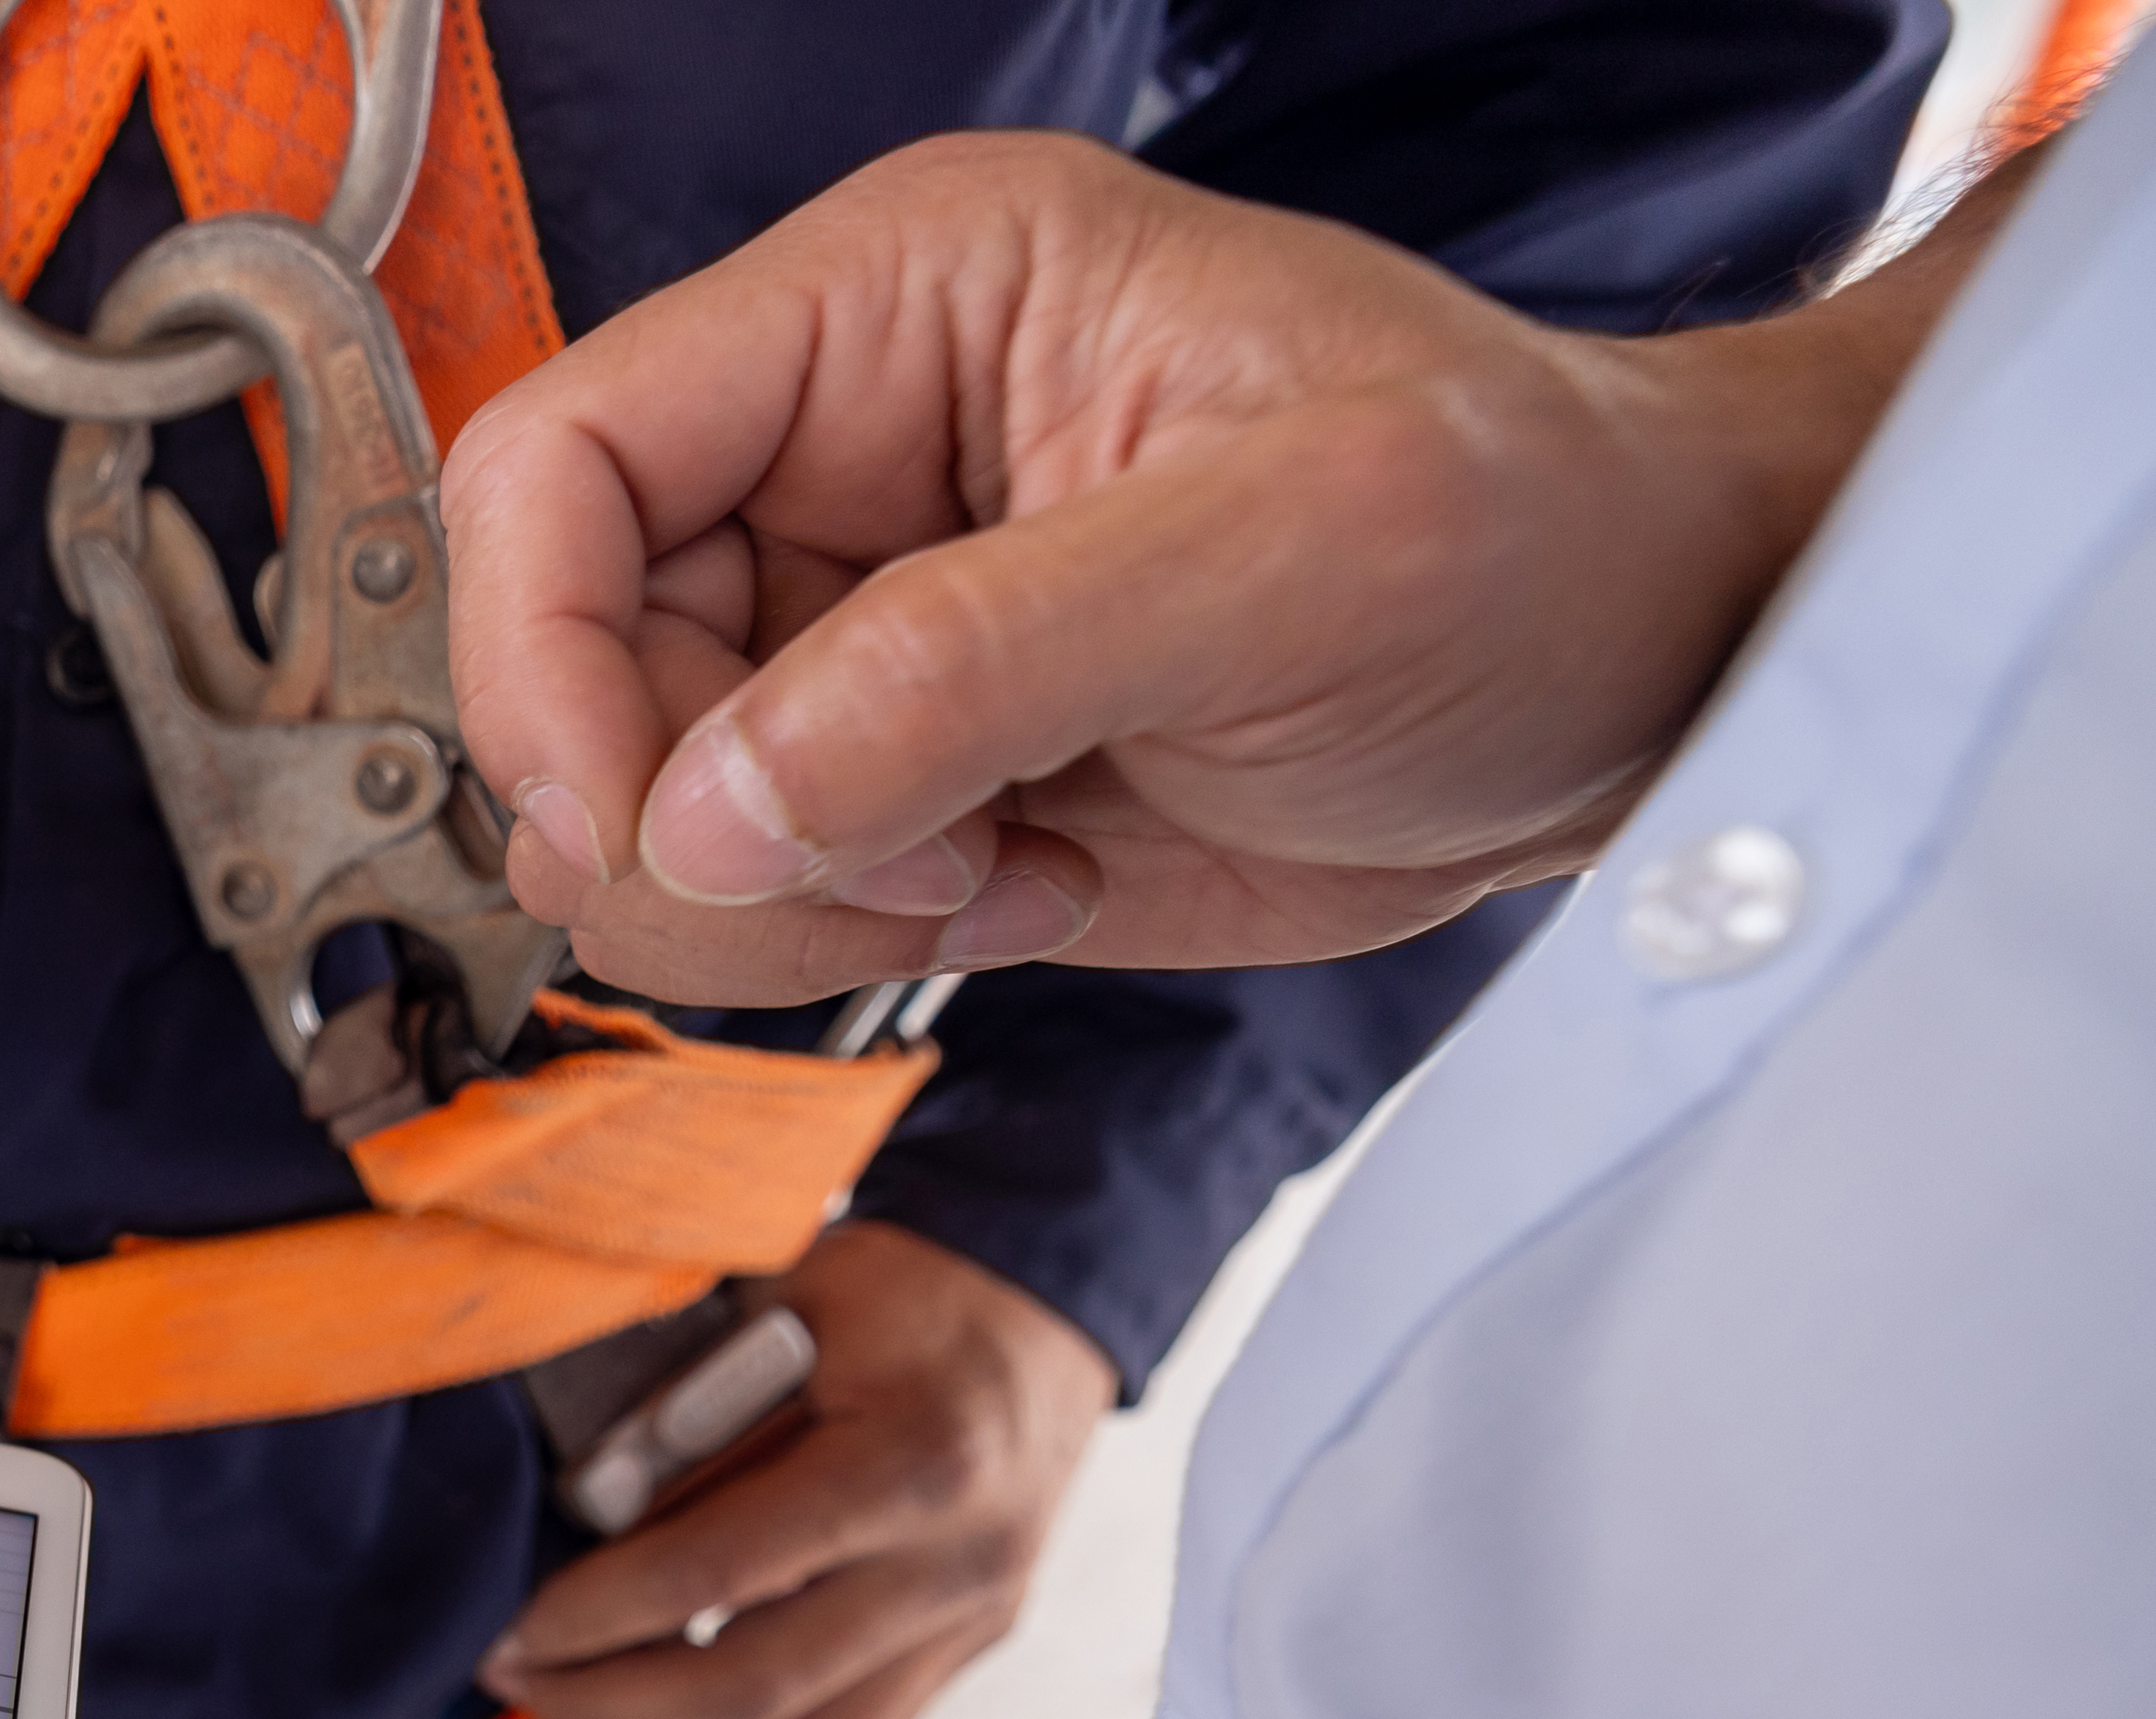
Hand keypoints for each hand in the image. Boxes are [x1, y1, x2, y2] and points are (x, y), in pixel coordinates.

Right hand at [435, 131, 1955, 1008]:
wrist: (1646, 684)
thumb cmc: (1538, 537)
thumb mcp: (1292, 559)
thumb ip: (977, 664)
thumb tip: (711, 800)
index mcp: (896, 306)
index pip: (558, 459)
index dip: (542, 656)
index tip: (642, 817)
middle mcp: (836, 455)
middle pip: (568, 662)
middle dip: (699, 814)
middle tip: (910, 857)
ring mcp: (849, 625)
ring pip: (633, 810)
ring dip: (784, 899)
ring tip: (993, 865)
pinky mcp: (886, 775)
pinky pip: (737, 896)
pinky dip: (844, 942)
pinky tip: (1013, 887)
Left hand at [479, 1223, 1110, 1718]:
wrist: (1040, 1308)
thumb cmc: (896, 1293)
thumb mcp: (782, 1310)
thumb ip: (689, 1419)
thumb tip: (580, 1527)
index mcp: (915, 1461)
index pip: (722, 1572)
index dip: (598, 1618)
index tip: (512, 1634)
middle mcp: (959, 1564)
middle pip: (764, 1692)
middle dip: (616, 1710)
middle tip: (517, 1693)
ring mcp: (974, 1623)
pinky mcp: (966, 1653)